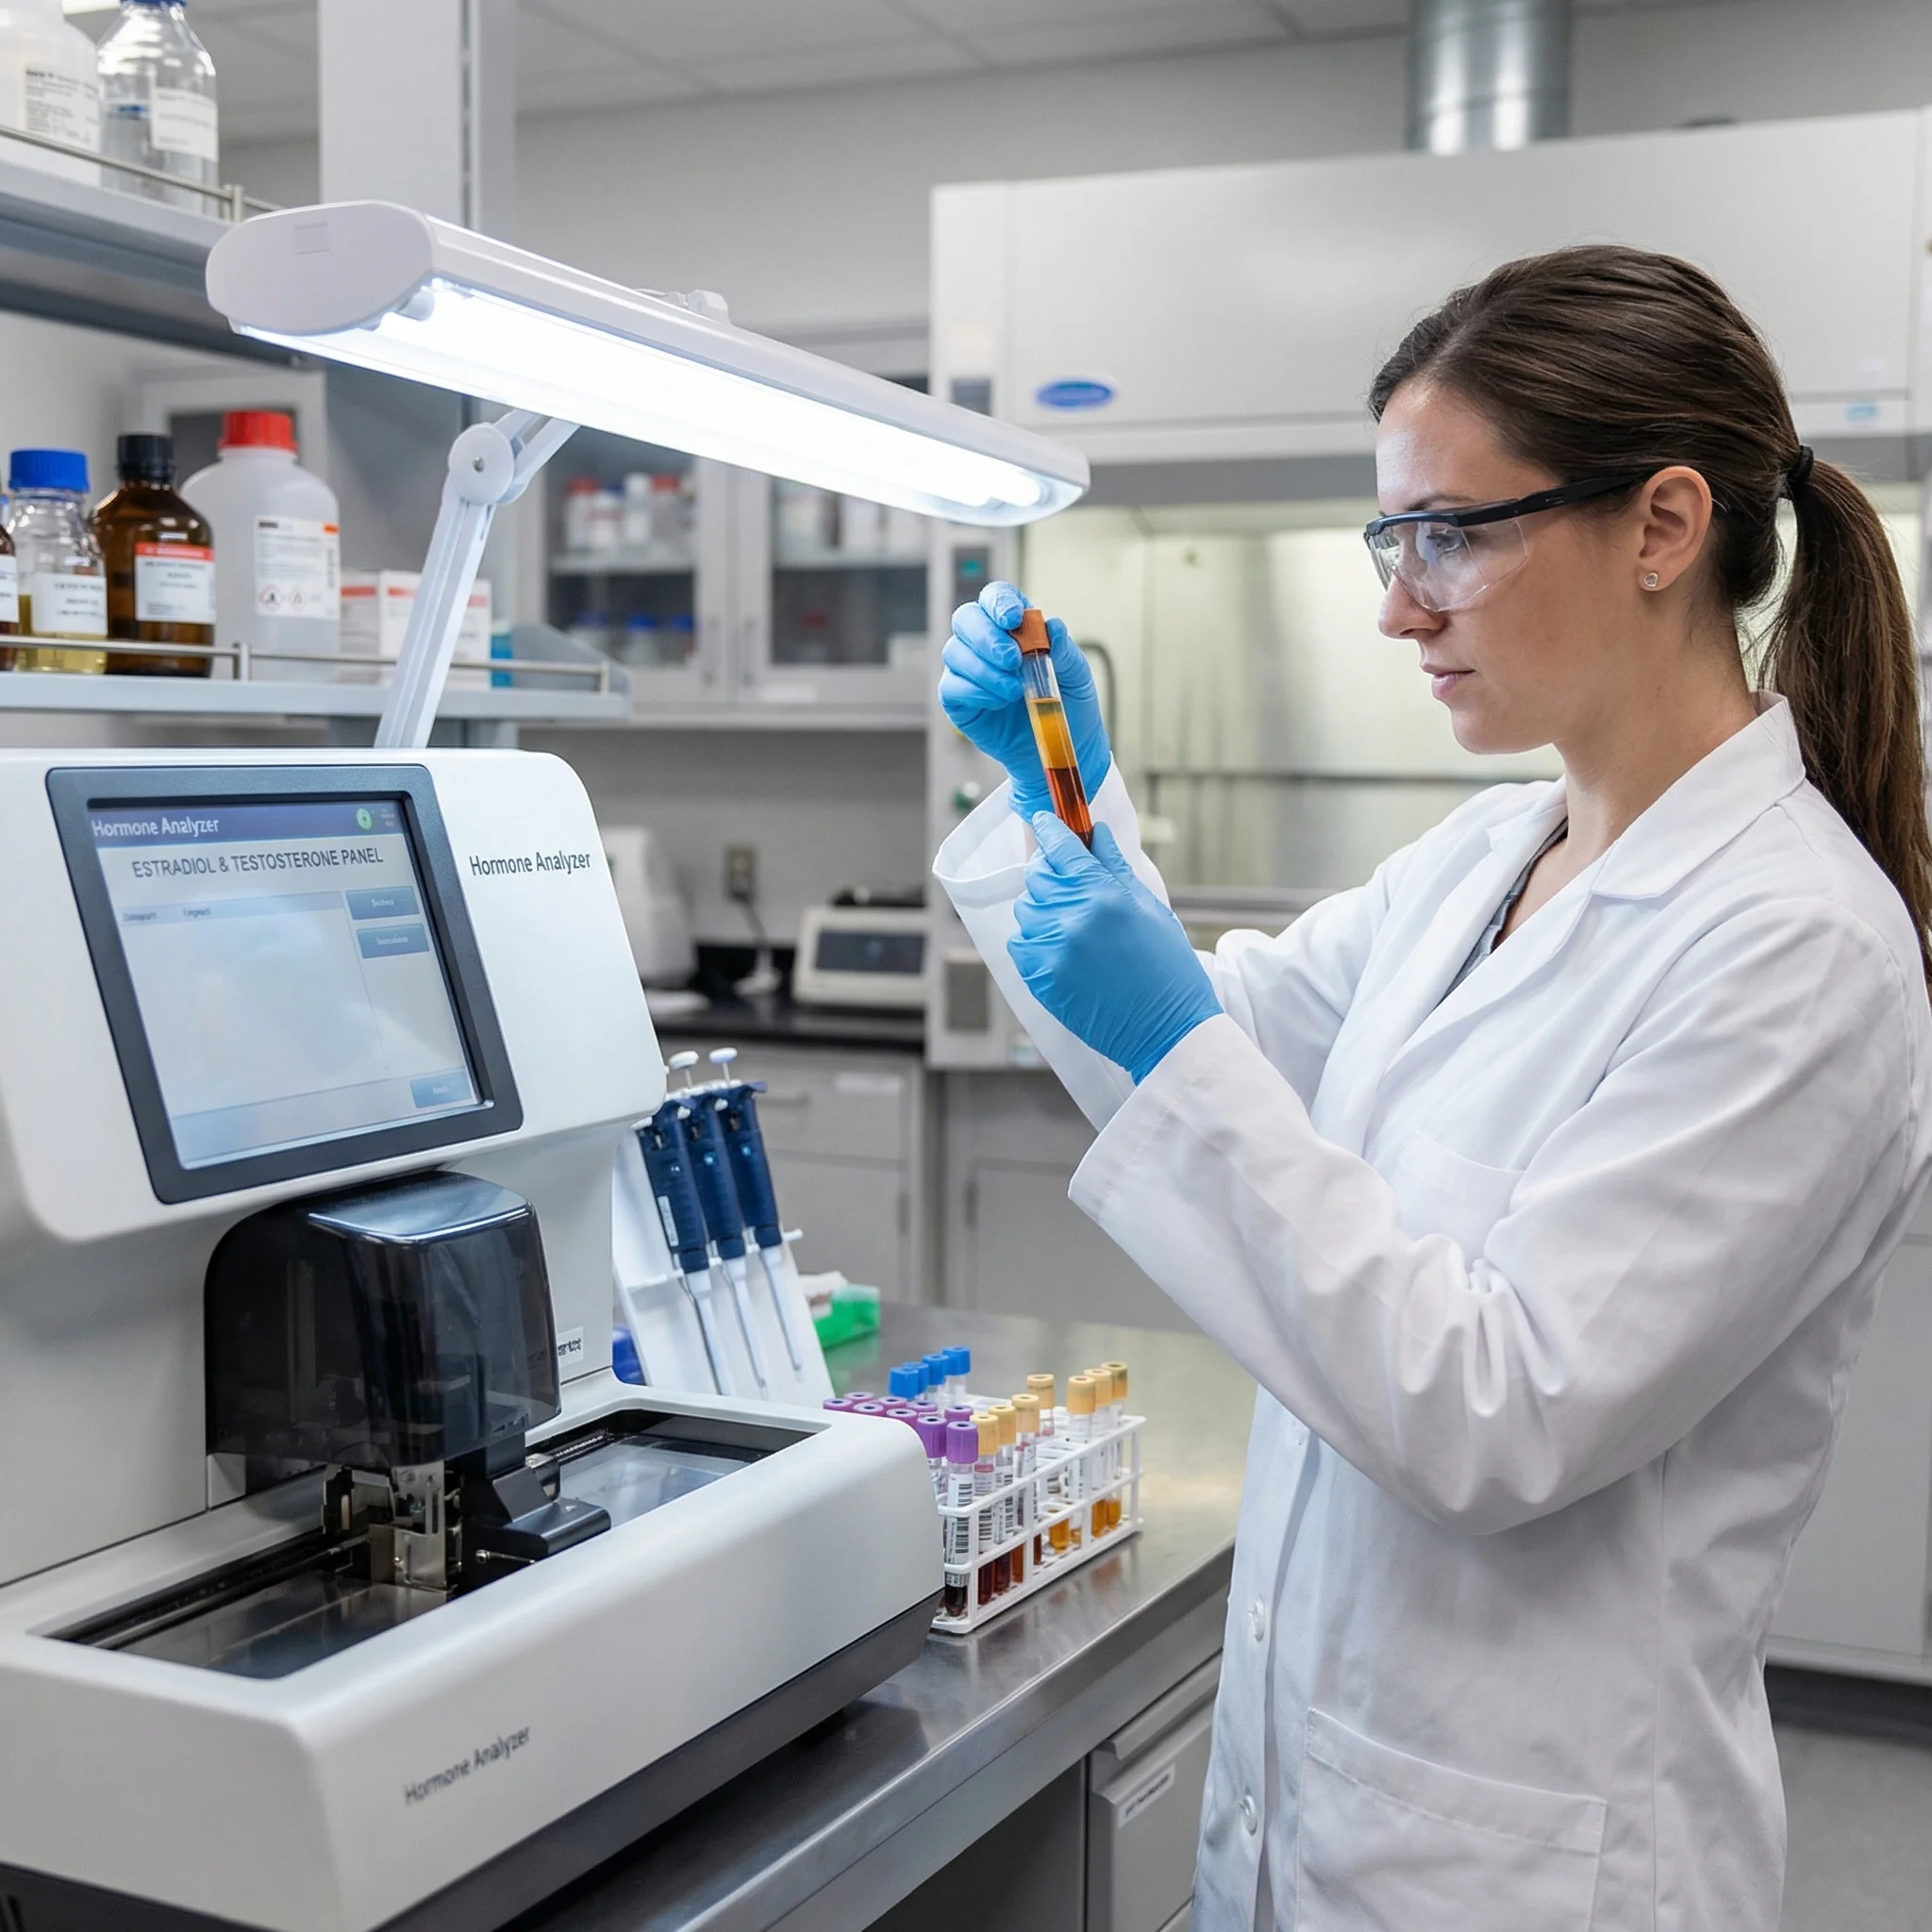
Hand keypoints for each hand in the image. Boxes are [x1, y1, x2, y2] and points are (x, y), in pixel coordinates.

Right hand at [939, 580, 1110, 820]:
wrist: (1062, 749)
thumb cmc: (1069, 705)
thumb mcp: (1077, 676)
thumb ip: (1064, 650)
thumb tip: (1052, 626)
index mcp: (1015, 626)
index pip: (995, 597)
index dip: (998, 601)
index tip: (1013, 617)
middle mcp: (985, 642)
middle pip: (966, 619)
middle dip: (986, 637)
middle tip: (1013, 660)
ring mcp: (969, 670)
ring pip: (955, 653)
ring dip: (985, 670)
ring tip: (1015, 691)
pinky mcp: (959, 700)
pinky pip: (952, 687)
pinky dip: (975, 692)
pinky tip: (998, 702)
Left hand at [1009, 816, 1220, 1082]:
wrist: (1166, 1030)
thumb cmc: (1168, 968)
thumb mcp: (1150, 909)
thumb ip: (1115, 868)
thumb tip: (1096, 833)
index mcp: (1103, 896)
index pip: (1060, 848)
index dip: (1050, 830)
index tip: (1045, 822)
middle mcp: (1071, 919)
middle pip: (1036, 875)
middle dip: (1049, 871)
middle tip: (1068, 881)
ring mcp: (1051, 950)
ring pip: (1025, 909)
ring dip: (1042, 908)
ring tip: (1071, 923)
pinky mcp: (1040, 978)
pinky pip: (1021, 943)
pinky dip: (1035, 940)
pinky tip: (1062, 948)